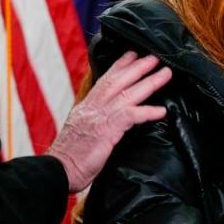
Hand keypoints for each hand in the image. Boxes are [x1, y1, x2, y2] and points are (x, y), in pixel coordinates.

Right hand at [47, 51, 170, 191]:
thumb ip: (93, 120)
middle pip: (118, 80)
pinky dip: (147, 111)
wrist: (58, 170)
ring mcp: (100, 117)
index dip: (120, 66)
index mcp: (86, 106)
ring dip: (149, 82)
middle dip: (138, 67)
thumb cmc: (69, 157)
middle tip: (154, 57)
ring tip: (165, 74)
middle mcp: (92, 107)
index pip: (104, 80)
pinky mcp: (107, 131)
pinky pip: (131, 116)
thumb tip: (104, 118)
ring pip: (128, 93)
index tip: (133, 54)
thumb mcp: (79, 131)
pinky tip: (161, 110)